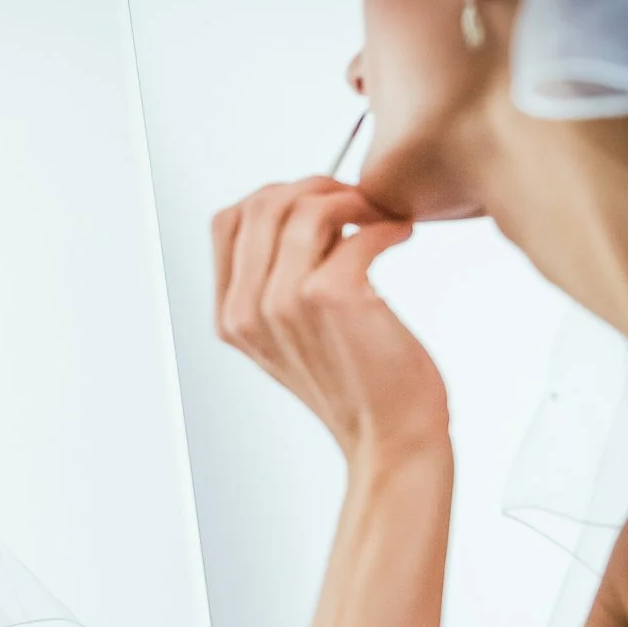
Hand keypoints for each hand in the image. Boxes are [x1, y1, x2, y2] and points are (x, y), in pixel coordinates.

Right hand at [212, 176, 448, 462]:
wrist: (391, 438)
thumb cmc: (356, 386)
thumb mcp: (292, 337)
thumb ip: (274, 284)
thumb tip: (297, 210)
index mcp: (231, 317)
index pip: (228, 221)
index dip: (273, 197)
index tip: (315, 203)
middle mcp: (248, 310)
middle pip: (262, 204)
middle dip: (313, 187)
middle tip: (355, 200)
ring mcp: (285, 303)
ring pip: (305, 209)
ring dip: (351, 200)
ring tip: (378, 216)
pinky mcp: (332, 297)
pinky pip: (356, 230)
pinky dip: (384, 224)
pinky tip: (399, 235)